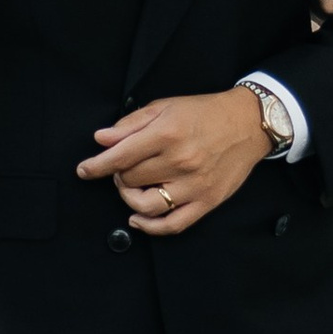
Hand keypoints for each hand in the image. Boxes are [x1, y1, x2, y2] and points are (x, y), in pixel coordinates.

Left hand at [81, 87, 275, 236]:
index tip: (84, 170)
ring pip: (146, 204)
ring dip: (129, 198)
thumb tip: (101, 139)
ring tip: (130, 188)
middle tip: (122, 167)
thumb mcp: (166, 107)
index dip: (96, 165)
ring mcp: (194, 185)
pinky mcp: (207, 201)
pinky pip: (173, 225)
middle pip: (130, 180)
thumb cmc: (204, 113)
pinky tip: (137, 219)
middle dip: (118, 175)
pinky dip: (150, 226)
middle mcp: (180, 161)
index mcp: (168, 133)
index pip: (120, 156)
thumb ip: (131, 124)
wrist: (248, 123)